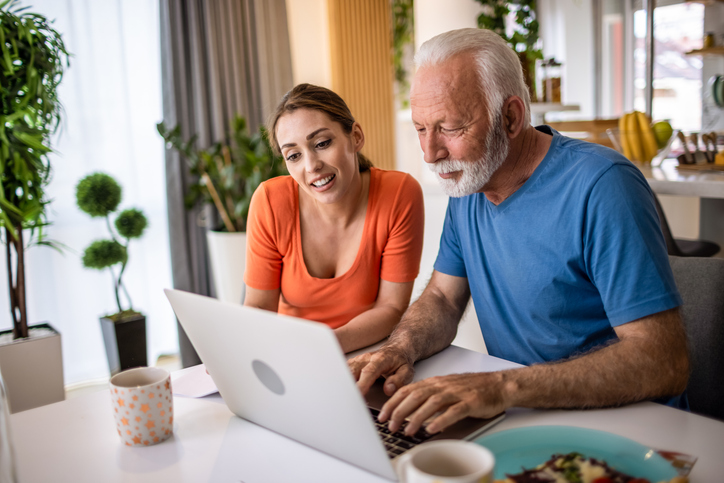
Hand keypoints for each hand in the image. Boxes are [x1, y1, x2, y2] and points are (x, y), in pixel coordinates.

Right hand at [348, 344, 414, 396]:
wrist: (396, 350)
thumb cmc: (400, 361)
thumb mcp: (407, 371)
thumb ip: (399, 380)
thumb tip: (388, 389)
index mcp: (380, 359)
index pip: (368, 372)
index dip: (362, 384)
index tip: (358, 395)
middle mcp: (366, 358)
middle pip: (352, 371)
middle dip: (348, 386)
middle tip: (348, 402)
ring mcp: (358, 360)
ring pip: (345, 372)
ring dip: (344, 384)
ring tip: (343, 398)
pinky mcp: (353, 364)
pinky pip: (344, 372)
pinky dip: (342, 382)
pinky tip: (342, 391)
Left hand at [378, 371, 507, 435]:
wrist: (499, 384)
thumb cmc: (472, 388)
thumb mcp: (446, 388)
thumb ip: (429, 396)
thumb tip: (409, 411)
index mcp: (435, 382)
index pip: (408, 390)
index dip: (393, 403)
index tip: (382, 415)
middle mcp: (443, 385)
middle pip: (416, 396)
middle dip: (400, 411)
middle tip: (390, 426)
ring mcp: (456, 393)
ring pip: (432, 404)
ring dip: (417, 418)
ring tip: (407, 431)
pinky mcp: (470, 402)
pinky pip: (453, 411)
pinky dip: (441, 420)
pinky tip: (432, 429)